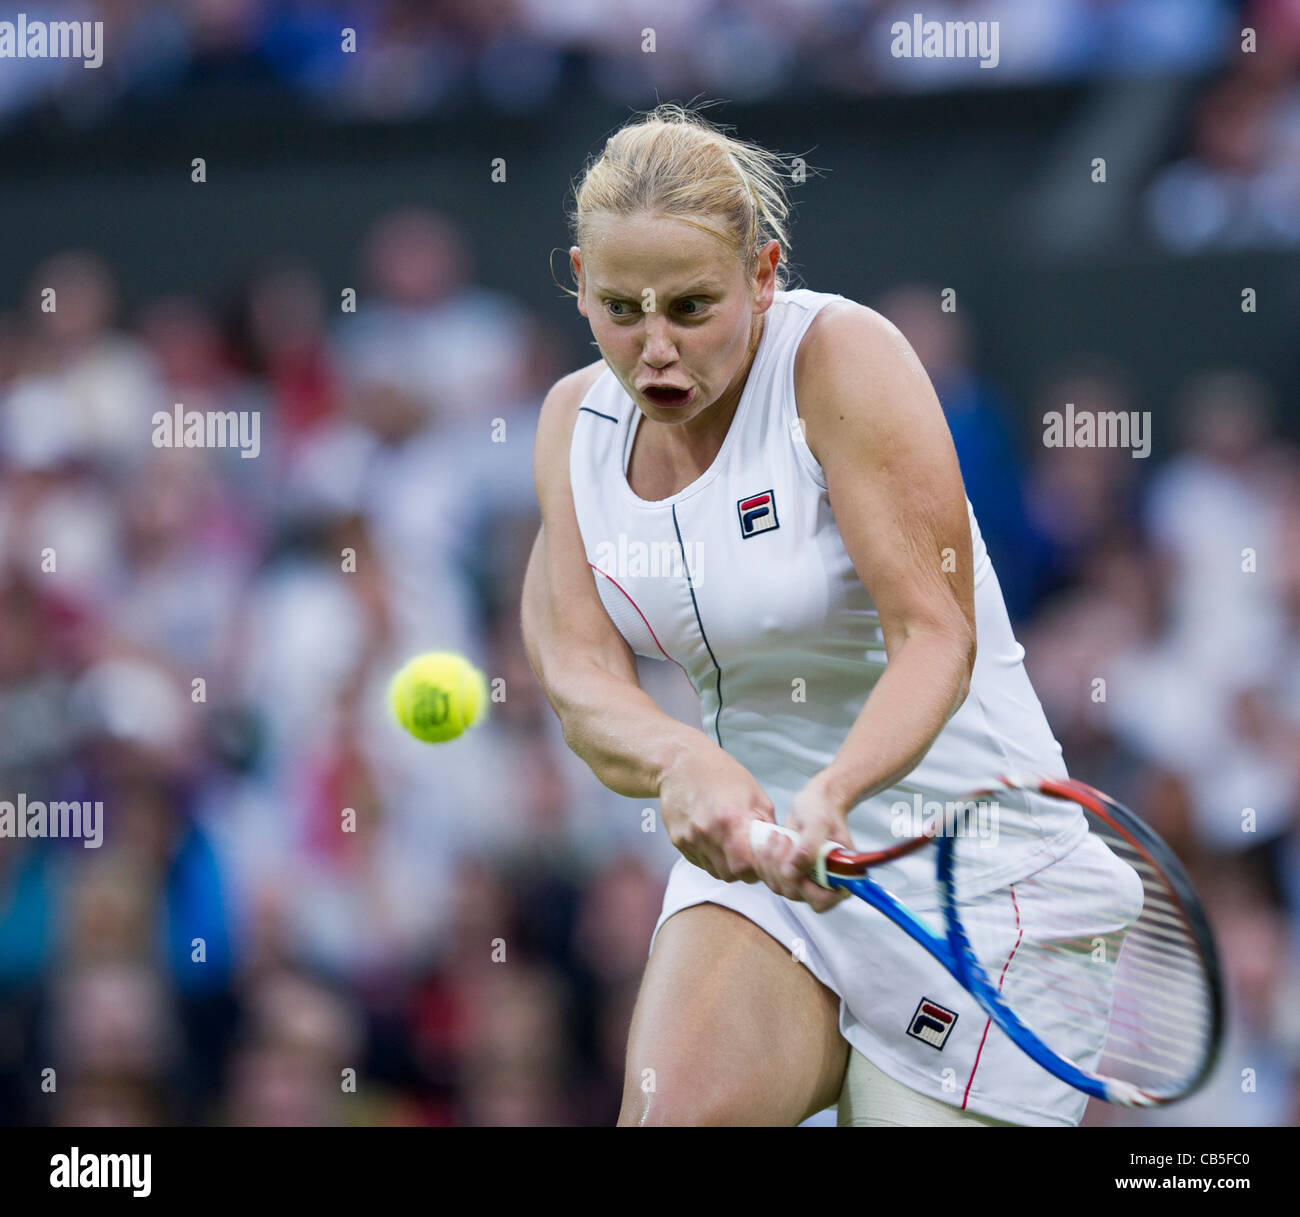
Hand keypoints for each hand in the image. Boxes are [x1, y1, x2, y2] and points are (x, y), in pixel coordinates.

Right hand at [657, 742, 773, 882]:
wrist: (681, 763)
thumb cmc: (720, 773)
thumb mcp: (754, 794)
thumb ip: (766, 826)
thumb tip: (778, 849)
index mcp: (731, 820)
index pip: (746, 867)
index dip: (758, 868)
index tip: (762, 859)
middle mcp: (707, 833)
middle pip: (731, 874)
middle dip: (744, 869)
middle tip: (748, 852)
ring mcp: (690, 839)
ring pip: (715, 871)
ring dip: (727, 865)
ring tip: (730, 842)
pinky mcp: (678, 841)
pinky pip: (700, 862)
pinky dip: (711, 857)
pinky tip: (714, 838)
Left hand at [752, 772, 851, 912]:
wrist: (814, 803)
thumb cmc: (823, 810)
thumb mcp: (818, 824)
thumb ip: (808, 848)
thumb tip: (792, 872)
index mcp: (841, 877)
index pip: (823, 901)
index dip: (806, 889)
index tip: (797, 864)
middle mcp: (823, 884)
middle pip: (795, 893)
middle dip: (782, 866)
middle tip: (784, 840)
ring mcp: (804, 880)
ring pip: (779, 886)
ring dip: (771, 861)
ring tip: (778, 836)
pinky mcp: (788, 873)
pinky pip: (769, 876)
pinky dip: (764, 860)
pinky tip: (769, 841)